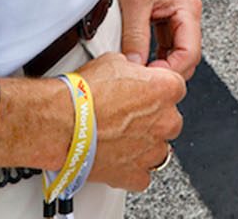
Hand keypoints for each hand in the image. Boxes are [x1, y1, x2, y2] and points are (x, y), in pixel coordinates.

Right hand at [74, 51, 185, 191]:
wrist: (63, 124)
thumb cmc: (84, 95)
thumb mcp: (114, 62)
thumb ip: (133, 70)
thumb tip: (132, 72)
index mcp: (166, 89)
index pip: (174, 87)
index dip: (156, 89)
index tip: (144, 93)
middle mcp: (165, 121)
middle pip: (169, 120)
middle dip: (152, 119)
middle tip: (128, 116)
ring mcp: (152, 150)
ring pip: (158, 149)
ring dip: (143, 144)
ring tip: (119, 138)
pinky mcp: (136, 174)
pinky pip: (142, 175)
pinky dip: (131, 168)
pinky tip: (115, 157)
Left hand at [117, 0, 202, 78]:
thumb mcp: (135, 1)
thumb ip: (135, 36)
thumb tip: (135, 65)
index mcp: (187, 8)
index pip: (190, 54)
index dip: (172, 72)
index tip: (153, 81)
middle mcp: (186, 11)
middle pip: (186, 54)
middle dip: (168, 70)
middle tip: (146, 81)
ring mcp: (176, 12)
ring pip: (175, 48)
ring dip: (161, 62)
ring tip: (141, 71)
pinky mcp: (164, 11)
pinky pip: (165, 39)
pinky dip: (155, 51)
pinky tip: (140, 56)